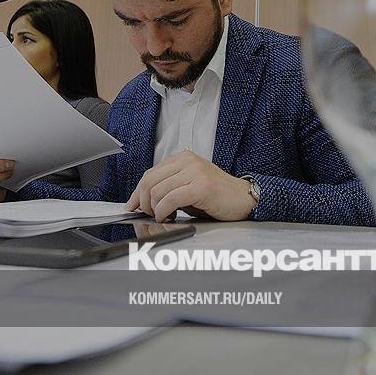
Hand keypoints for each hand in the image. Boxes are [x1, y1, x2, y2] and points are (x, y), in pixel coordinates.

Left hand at [125, 150, 255, 221]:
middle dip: (143, 202)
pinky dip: (164, 212)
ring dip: (155, 209)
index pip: (150, 174)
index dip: (137, 192)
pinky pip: (170, 200)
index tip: (132, 206)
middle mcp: (188, 161)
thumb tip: (142, 200)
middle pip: (149, 181)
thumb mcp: (188, 185)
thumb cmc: (216, 196)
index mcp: (183, 158)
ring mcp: (195, 172)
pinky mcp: (201, 186)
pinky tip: (169, 216)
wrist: (243, 198)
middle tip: (149, 215)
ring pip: (157, 191)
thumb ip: (168, 187)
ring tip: (164, 216)